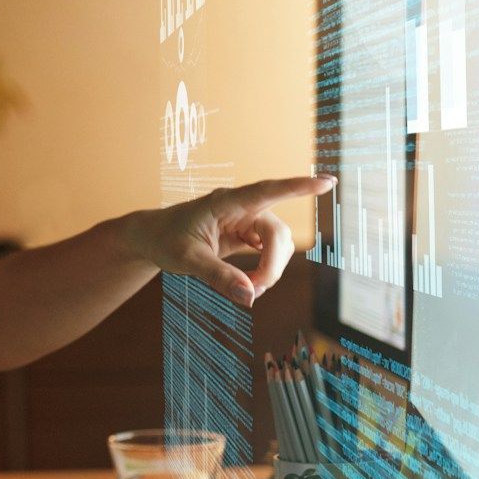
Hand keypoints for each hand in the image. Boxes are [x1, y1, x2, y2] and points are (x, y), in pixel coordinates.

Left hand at [125, 175, 333, 306]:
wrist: (151, 238)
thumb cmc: (165, 240)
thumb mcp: (186, 260)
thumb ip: (218, 277)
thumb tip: (250, 297)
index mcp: (225, 202)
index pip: (267, 191)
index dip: (298, 187)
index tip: (327, 182)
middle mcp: (239, 207)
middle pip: (276, 232)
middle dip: (273, 264)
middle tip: (256, 291)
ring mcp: (244, 220)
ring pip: (276, 243)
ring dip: (269, 269)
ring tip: (249, 289)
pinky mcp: (244, 234)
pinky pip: (267, 250)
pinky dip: (264, 268)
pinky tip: (253, 281)